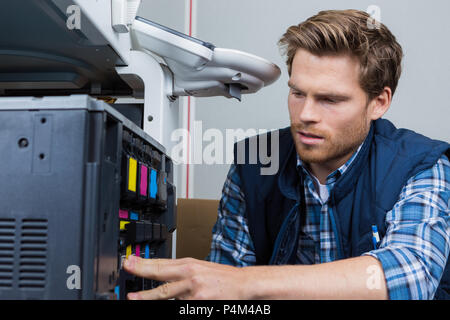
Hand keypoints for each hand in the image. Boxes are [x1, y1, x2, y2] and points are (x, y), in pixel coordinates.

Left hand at [123, 256, 248, 299]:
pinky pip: (179, 306)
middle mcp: (189, 276)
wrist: (243, 285)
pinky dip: (172, 304)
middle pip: (160, 276)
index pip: (161, 263)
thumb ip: (179, 270)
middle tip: (126, 271)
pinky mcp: (197, 305)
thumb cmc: (222, 277)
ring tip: (134, 298)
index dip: (142, 263)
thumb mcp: (199, 267)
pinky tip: (163, 303)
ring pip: (165, 296)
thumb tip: (159, 271)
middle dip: (140, 273)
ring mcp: (193, 292)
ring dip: (148, 297)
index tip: (129, 261)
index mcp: (189, 265)